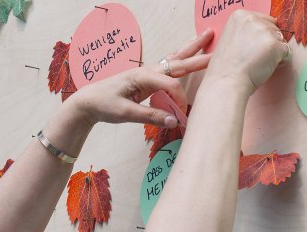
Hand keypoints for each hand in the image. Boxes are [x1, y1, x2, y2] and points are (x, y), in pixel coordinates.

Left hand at [63, 30, 214, 128]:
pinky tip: (189, 53)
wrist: (88, 101)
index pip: (171, 85)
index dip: (180, 100)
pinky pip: (169, 65)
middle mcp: (147, 70)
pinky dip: (182, 58)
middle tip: (219, 48)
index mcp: (142, 76)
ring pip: (175, 58)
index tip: (181, 115)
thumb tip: (175, 121)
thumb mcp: (125, 114)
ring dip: (192, 48)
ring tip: (208, 36)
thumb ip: (151, 116)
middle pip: (178, 62)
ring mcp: (147, 71)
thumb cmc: (104, 105)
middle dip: (199, 55)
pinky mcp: (147, 77)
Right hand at [206, 10, 289, 91]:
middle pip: (274, 29)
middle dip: (270, 43)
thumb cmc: (227, 66)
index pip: (265, 20)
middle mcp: (252, 20)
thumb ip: (248, 30)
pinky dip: (281, 62)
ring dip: (275, 53)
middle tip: (255, 57)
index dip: (262, 36)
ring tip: (259, 62)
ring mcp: (265, 31)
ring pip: (281, 40)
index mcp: (240, 15)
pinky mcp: (275, 45)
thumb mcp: (231, 37)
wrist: (226, 81)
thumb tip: (266, 32)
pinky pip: (288, 52)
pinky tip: (266, 67)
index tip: (251, 48)